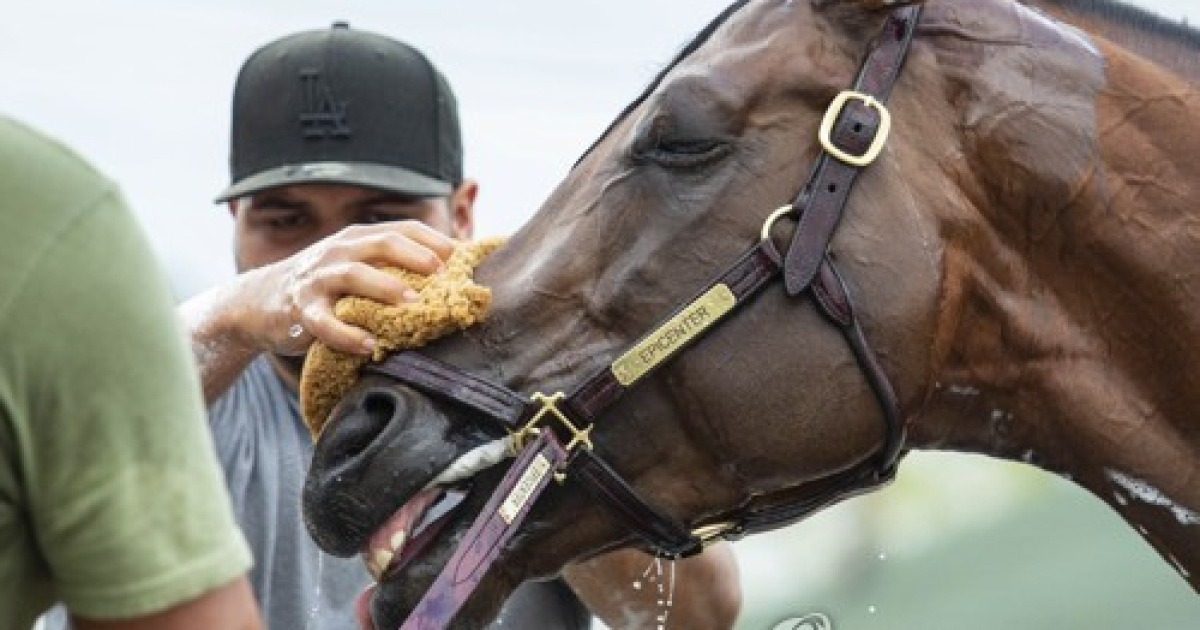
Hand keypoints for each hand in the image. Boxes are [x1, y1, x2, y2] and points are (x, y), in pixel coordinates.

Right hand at [240, 221, 455, 355]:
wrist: (259, 300)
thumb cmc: (326, 284)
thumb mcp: (356, 263)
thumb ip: (393, 264)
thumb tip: (452, 273)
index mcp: (358, 238)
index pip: (400, 228)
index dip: (431, 239)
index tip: (459, 255)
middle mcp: (339, 251)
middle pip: (380, 243)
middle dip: (414, 255)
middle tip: (441, 273)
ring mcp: (318, 278)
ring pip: (353, 275)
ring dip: (385, 288)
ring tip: (412, 304)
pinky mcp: (300, 310)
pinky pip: (324, 322)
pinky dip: (346, 334)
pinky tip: (368, 345)